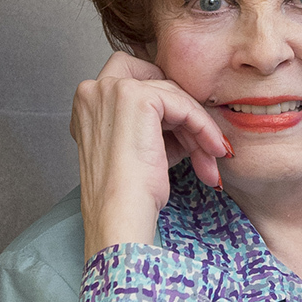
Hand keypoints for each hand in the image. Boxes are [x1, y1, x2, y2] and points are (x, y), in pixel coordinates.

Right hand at [71, 51, 231, 260]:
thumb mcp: (138, 146)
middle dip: (184, 115)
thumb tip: (191, 113)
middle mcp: (93, 90)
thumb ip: (155, 121)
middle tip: (204, 146)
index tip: (186, 132)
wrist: (120, 217)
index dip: (166, 106)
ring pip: (173, 96)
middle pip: (157, 85)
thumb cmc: (126, 194)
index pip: (138, 84)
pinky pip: (183, 104)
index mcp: (88, 103)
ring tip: (211, 158)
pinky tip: (213, 148)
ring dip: (198, 128)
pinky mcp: (137, 96)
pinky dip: (202, 126)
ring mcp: (113, 89)